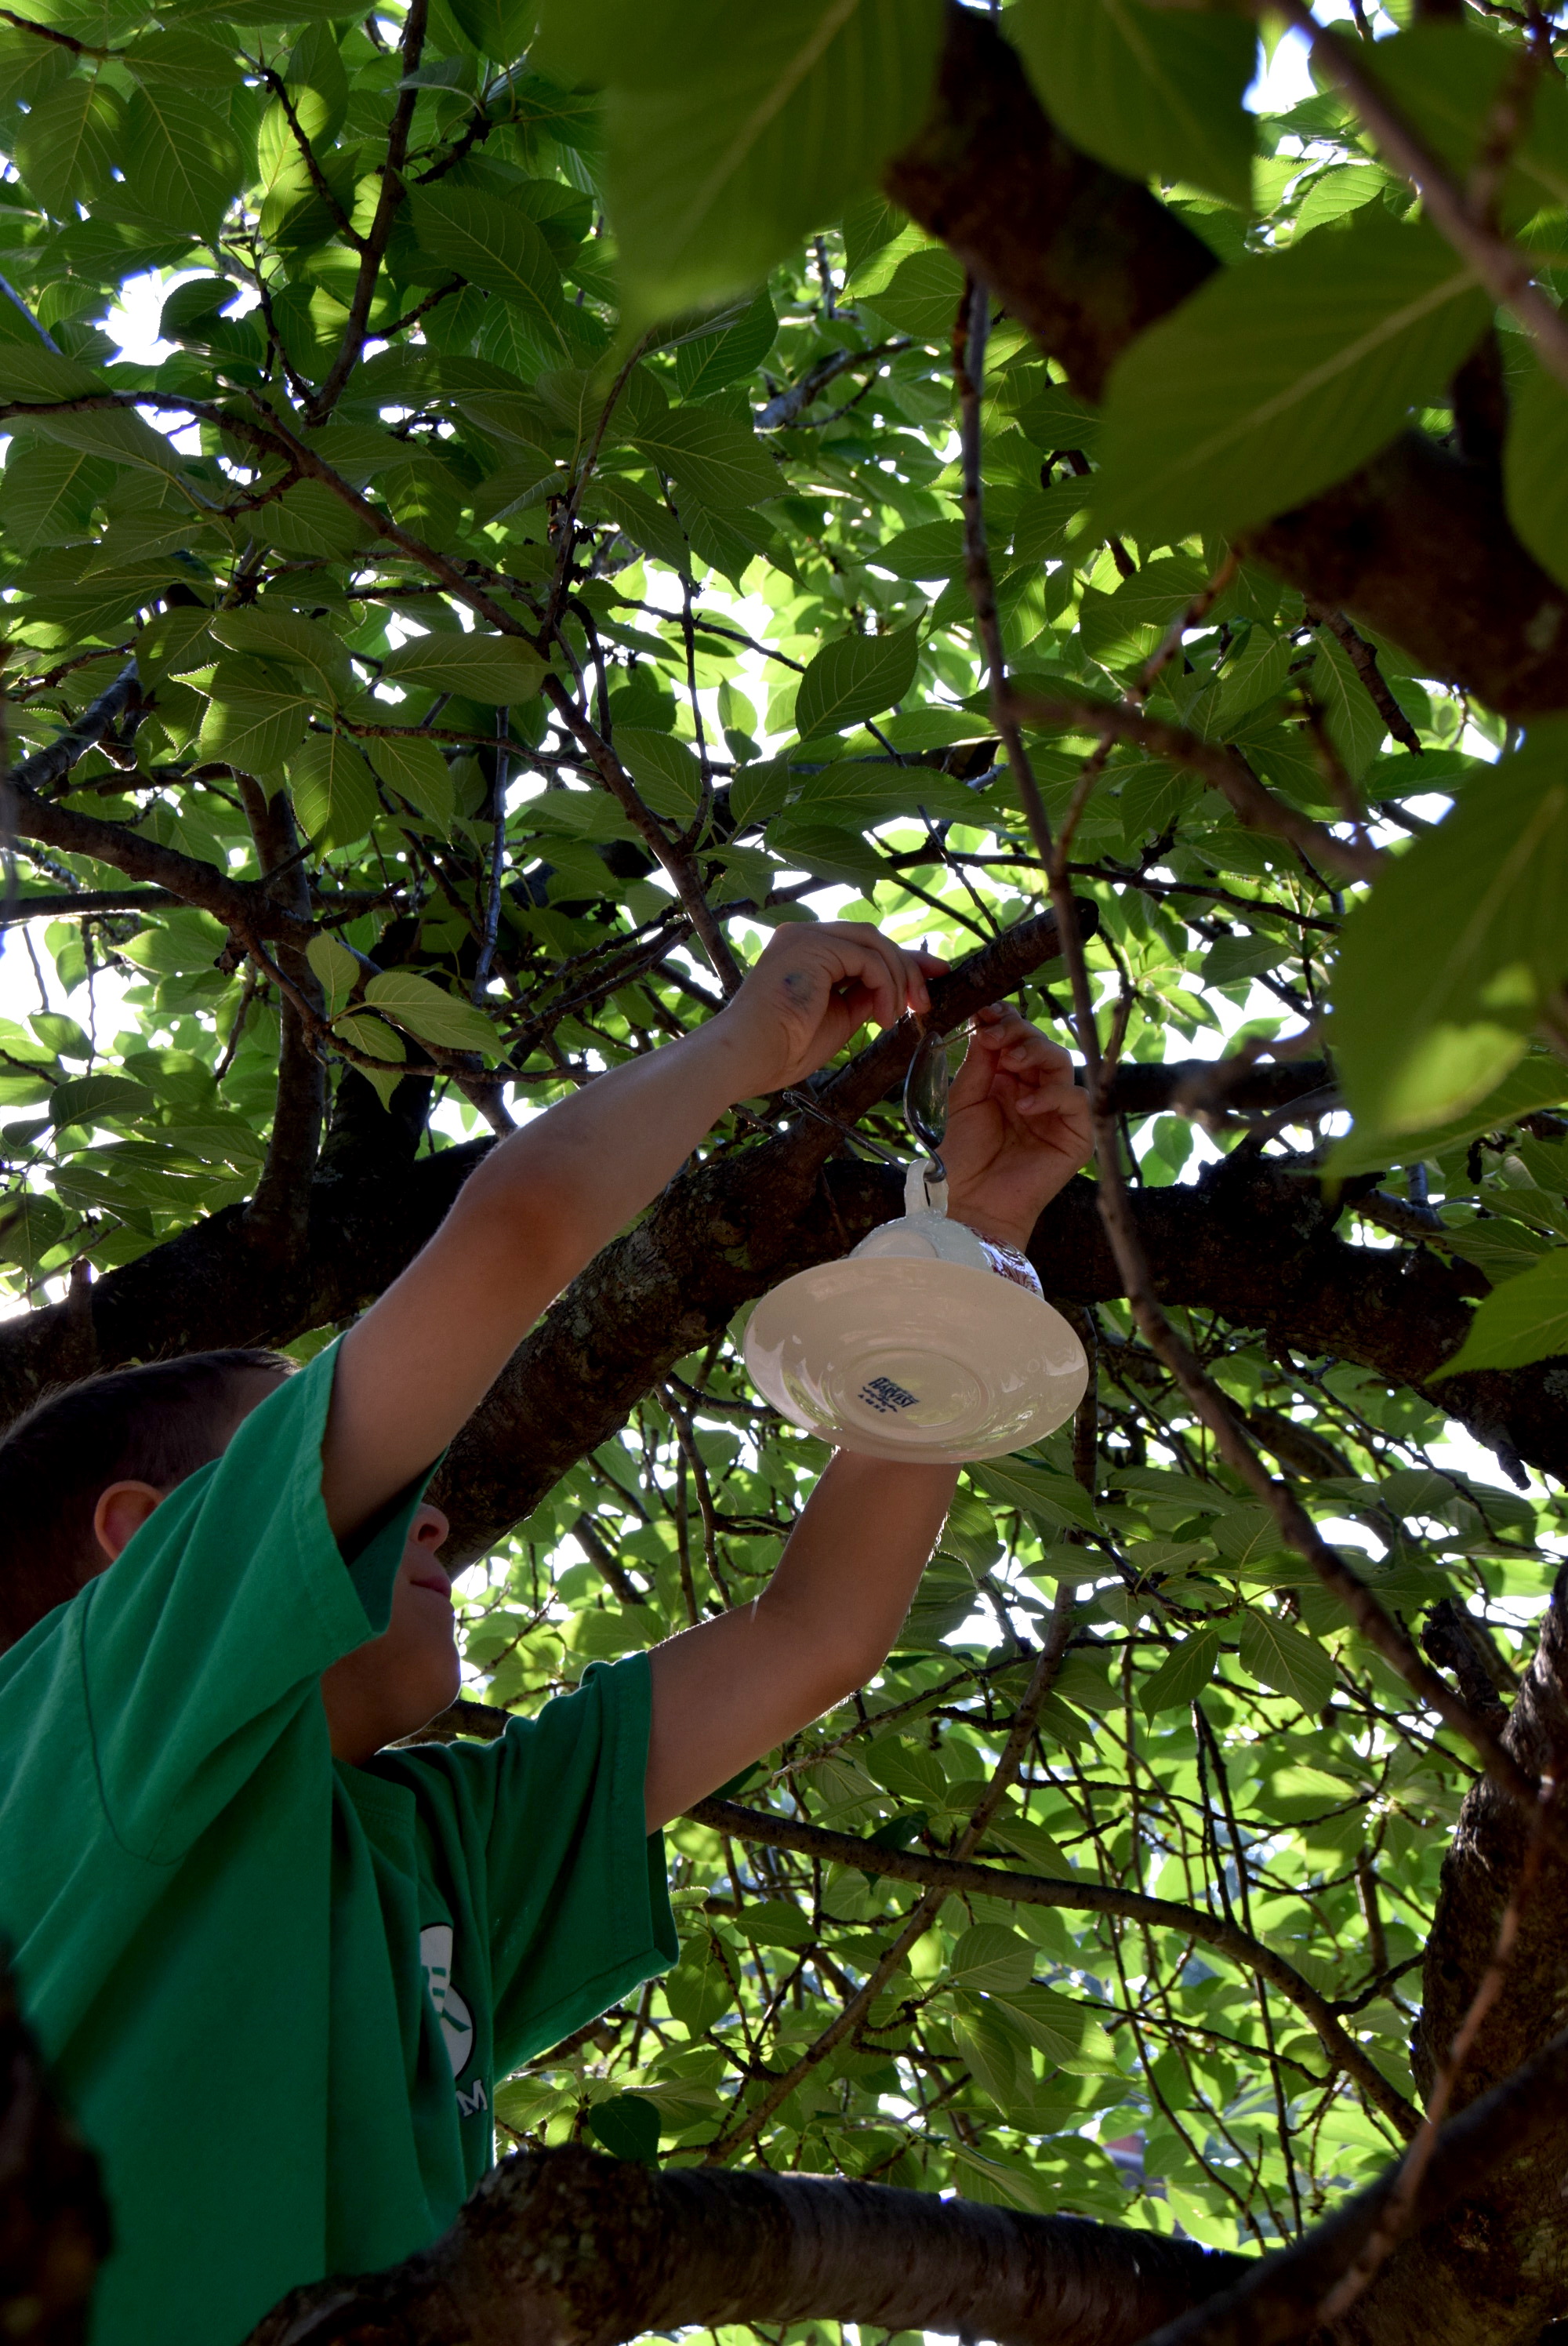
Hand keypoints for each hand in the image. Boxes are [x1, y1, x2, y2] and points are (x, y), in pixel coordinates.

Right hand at [708, 922, 943, 1097]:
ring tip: (899, 1016)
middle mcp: (803, 935)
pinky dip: (885, 984)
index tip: (933, 977)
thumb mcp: (839, 1019)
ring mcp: (805, 936)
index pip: (862, 947)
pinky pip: (868, 958)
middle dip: (909, 966)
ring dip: (899, 980)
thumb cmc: (783, 1048)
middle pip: (872, 938)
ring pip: (875, 943)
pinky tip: (882, 1016)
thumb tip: (897, 990)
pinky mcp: (813, 946)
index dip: (902, 961)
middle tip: (926, 1002)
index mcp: (805, 952)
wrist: (748, 1058)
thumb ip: (863, 997)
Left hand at [939, 1006, 1092, 1251]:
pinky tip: (1023, 1104)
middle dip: (1018, 1033)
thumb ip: (978, 1062)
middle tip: (995, 1035)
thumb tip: (986, 1022)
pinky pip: (1075, 1101)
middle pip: (1041, 1045)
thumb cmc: (963, 1157)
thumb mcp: (963, 1100)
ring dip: (1035, 1054)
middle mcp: (1036, 1091)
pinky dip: (1050, 1095)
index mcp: (1008, 1081)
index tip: (986, 1012)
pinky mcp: (1075, 1136)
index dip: (1006, 1021)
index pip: (1017, 1040)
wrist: (970, 1204)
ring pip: (1061, 1064)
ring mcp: (1057, 1113)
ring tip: (1010, 1061)